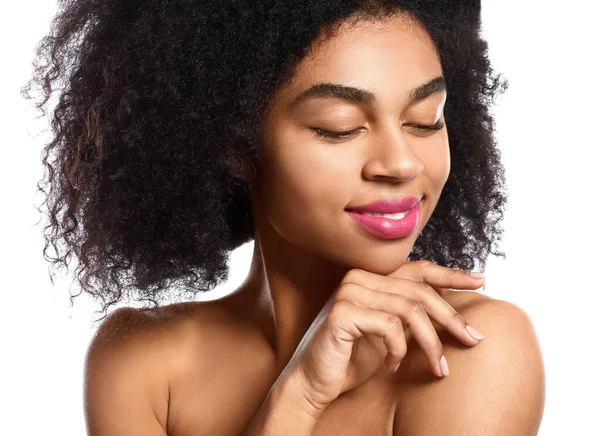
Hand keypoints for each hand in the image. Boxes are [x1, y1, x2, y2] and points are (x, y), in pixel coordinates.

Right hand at [281, 260, 485, 416]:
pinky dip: (399, 350)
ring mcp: (349, 292)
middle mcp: (359, 278)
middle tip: (474, 339)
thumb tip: (450, 306)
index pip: (417, 269)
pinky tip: (391, 366)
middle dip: (451, 318)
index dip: (450, 274)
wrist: (314, 383)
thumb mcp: (390, 334)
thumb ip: (410, 314)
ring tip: (438, 367)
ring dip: (431, 343)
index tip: (480, 280)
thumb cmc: (352, 360)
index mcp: (370, 278)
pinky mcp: (343, 312)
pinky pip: (391, 327)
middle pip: (419, 291)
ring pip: (410, 310)